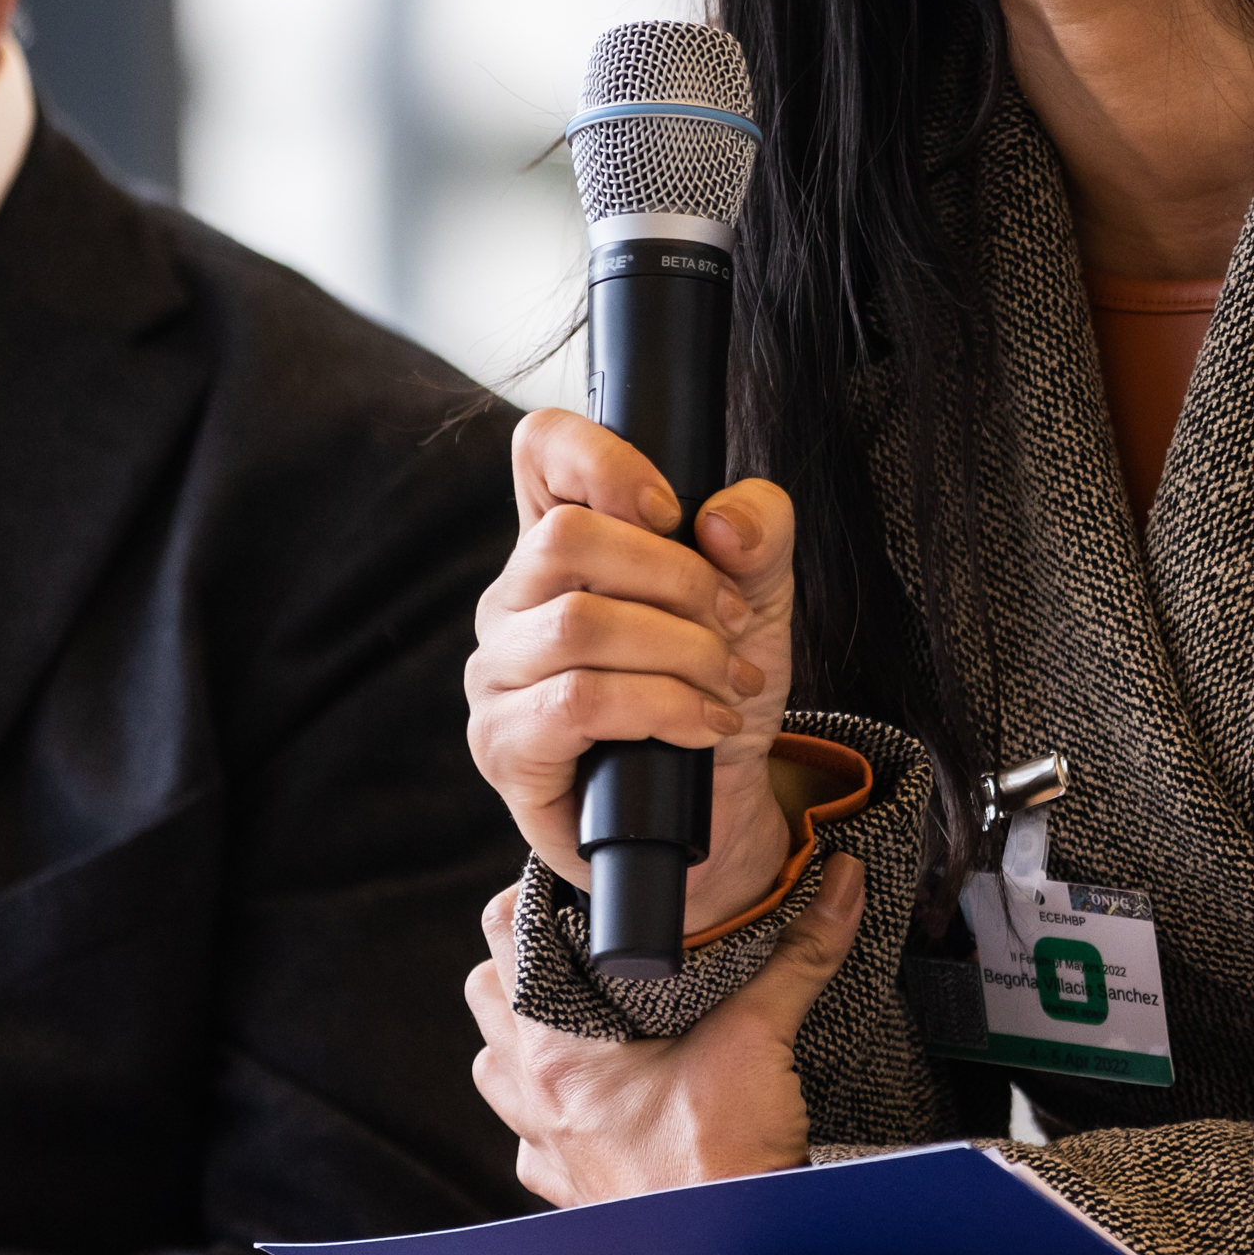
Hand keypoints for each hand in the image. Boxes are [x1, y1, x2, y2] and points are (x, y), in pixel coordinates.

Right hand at [464, 410, 798, 930]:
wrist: (714, 804)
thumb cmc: (714, 686)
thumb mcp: (757, 598)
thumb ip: (757, 534)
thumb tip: (721, 524)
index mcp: (562, 542)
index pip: (541, 450)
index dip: (604, 458)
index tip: (673, 509)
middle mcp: (511, 598)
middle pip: (567, 536)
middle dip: (676, 579)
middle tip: (730, 626)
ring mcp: (495, 673)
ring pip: (581, 624)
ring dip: (683, 652)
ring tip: (729, 685)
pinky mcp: (502, 745)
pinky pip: (579, 702)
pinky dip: (662, 707)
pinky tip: (703, 725)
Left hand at [464, 866, 864, 1201]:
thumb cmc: (721, 1172)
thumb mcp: (760, 1039)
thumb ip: (800, 952)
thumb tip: (839, 882)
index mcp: (555, 1054)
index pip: (505, 941)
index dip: (535, 897)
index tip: (577, 881)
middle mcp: (533, 1101)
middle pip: (484, 996)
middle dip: (525, 960)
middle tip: (581, 936)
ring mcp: (545, 1148)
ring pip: (494, 1067)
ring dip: (525, 1033)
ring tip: (581, 1008)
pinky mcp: (570, 1188)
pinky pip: (529, 1135)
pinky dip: (550, 1104)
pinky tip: (599, 1093)